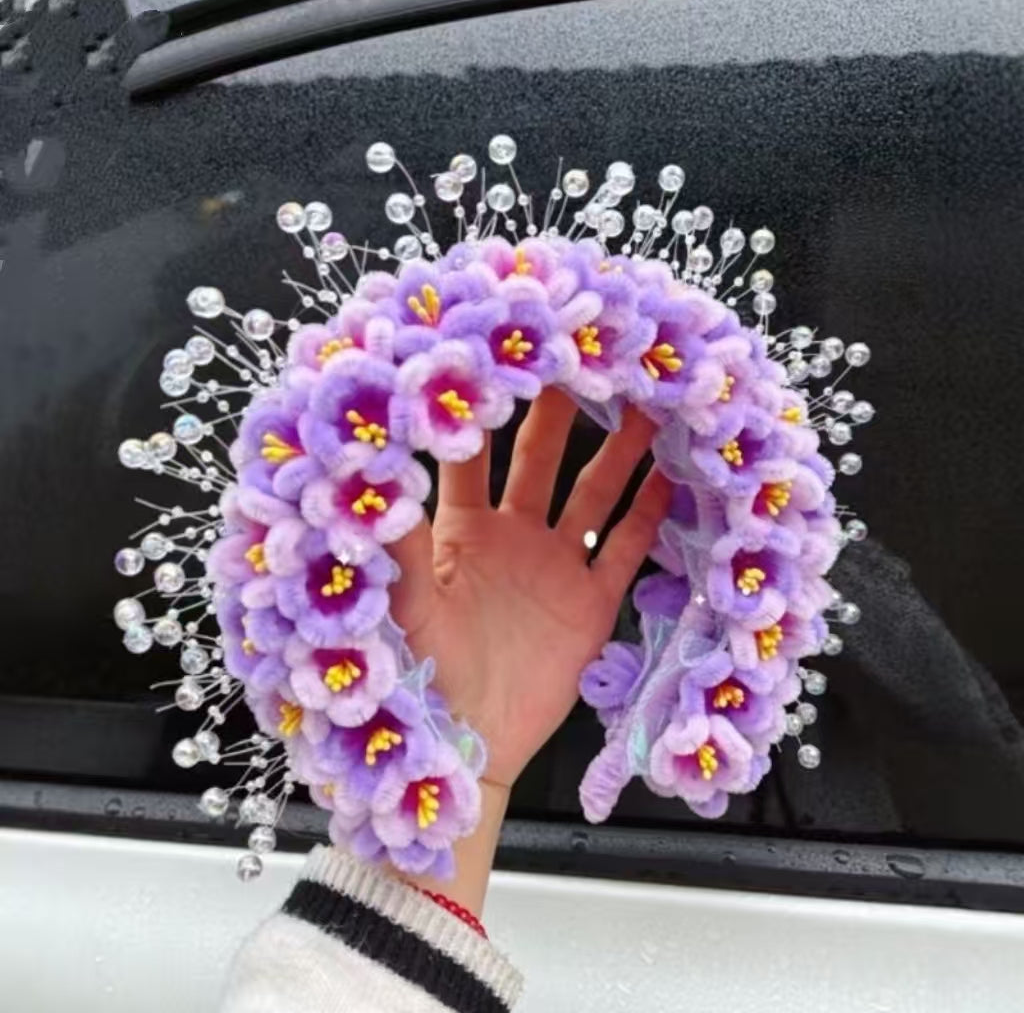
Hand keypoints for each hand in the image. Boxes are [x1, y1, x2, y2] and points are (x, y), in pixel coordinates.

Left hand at [389, 388, 670, 788]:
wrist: (469, 745)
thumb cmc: (424, 678)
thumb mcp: (404, 607)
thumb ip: (398, 545)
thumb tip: (373, 478)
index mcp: (459, 531)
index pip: (472, 457)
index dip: (484, 410)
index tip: (500, 356)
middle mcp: (511, 538)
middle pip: (540, 460)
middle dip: (561, 412)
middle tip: (583, 355)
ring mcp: (555, 569)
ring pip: (592, 496)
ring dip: (617, 454)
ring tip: (645, 407)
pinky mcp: (591, 605)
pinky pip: (624, 553)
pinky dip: (646, 519)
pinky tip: (667, 481)